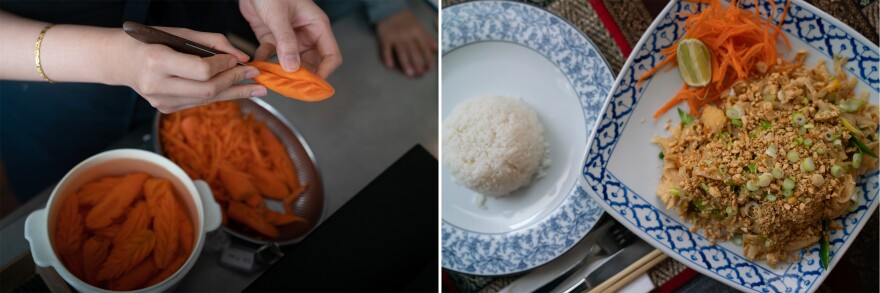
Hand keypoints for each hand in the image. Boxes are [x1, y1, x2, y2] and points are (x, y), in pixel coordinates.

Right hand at [108, 27, 266, 112]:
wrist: (119, 61)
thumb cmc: (150, 41)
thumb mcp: (179, 34)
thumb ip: (211, 43)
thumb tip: (242, 57)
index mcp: (157, 61)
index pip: (201, 70)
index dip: (224, 66)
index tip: (238, 60)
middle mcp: (157, 85)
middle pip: (207, 90)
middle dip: (235, 82)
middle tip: (256, 75)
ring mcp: (160, 101)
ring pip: (206, 100)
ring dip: (234, 92)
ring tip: (256, 88)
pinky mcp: (165, 109)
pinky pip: (199, 102)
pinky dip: (218, 95)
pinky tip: (235, 91)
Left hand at [239, 0, 341, 77]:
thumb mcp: (279, 16)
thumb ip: (286, 42)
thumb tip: (293, 68)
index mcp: (317, 27)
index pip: (331, 56)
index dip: (325, 72)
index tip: (313, 85)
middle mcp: (306, 35)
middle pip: (311, 63)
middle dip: (301, 77)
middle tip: (290, 88)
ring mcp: (289, 38)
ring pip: (291, 63)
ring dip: (281, 73)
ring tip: (272, 81)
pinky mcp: (273, 39)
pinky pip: (271, 56)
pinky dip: (264, 62)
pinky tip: (257, 67)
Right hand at [376, 10, 436, 76]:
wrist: (389, 11)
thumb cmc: (407, 21)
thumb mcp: (419, 27)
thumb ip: (427, 38)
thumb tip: (437, 49)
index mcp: (417, 32)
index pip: (424, 47)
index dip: (428, 58)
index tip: (430, 67)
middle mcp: (407, 35)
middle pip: (413, 51)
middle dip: (418, 63)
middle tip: (420, 74)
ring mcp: (395, 37)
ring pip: (401, 52)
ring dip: (405, 63)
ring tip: (409, 74)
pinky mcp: (384, 38)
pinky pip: (386, 50)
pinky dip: (388, 58)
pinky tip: (390, 66)